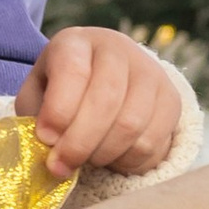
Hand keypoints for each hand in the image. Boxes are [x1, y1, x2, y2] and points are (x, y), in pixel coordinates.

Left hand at [15, 28, 184, 177]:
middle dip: (79, 143)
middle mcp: (118, 50)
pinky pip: (153, 142)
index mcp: (76, 42)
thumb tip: (49, 146)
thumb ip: (37, 115)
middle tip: (61, 166)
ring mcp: (150, 72)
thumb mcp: (39, 92)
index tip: (45, 139)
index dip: (58, 111)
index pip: (72, 72)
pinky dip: (128, 161)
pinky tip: (110, 157)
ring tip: (86, 159)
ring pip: (131, 125)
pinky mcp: (171, 99)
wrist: (104, 77)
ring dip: (103, 154)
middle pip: (105, 101)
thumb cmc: (63, 89)